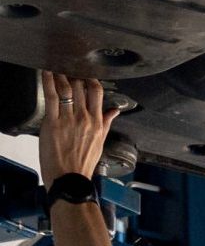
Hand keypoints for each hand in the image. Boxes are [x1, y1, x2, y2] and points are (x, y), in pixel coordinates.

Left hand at [39, 71, 120, 186]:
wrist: (70, 178)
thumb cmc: (83, 163)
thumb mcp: (100, 142)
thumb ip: (106, 123)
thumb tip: (116, 111)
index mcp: (97, 123)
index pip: (97, 92)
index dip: (90, 78)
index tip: (83, 73)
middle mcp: (85, 118)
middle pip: (81, 86)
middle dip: (73, 74)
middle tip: (66, 67)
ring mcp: (69, 120)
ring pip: (67, 88)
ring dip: (60, 74)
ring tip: (56, 66)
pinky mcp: (53, 123)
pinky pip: (52, 97)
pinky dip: (48, 82)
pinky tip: (46, 73)